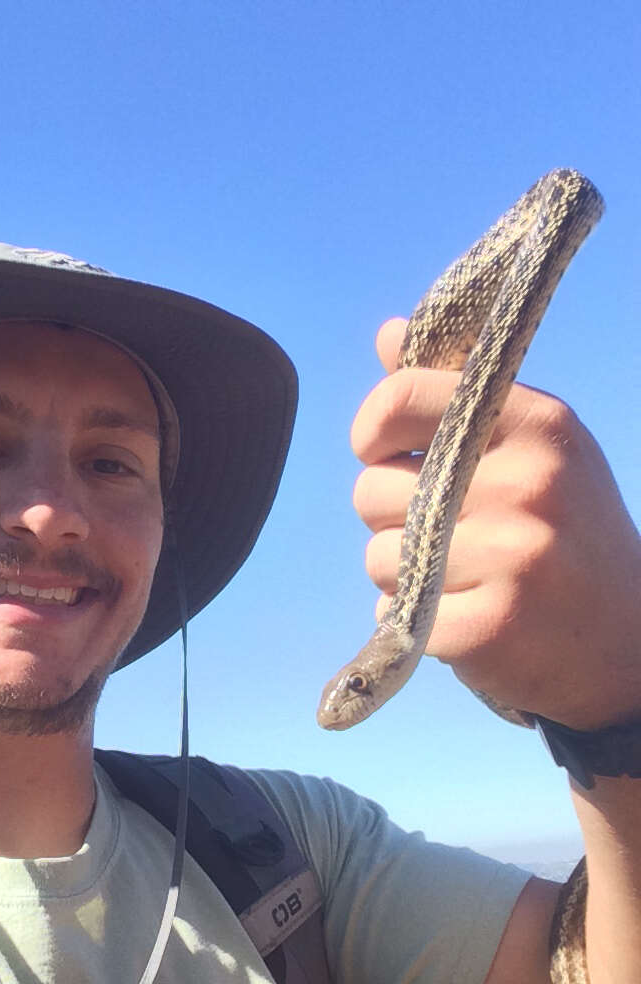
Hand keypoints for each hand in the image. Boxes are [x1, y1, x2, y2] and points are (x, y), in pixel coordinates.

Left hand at [349, 318, 640, 728]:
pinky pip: (394, 612)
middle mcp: (529, 483)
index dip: (372, 431)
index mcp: (538, 424)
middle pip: (372, 488)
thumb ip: (452, 394)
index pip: (401, 399)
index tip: (384, 454)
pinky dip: (414, 622)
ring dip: (403, 575)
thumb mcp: (529, 449)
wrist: (624, 644)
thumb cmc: (562, 534)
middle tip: (452, 534)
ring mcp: (512, 557)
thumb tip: (388, 334)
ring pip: (377, 556)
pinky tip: (466, 619)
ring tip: (465, 578)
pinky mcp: (488, 626)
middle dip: (392, 517)